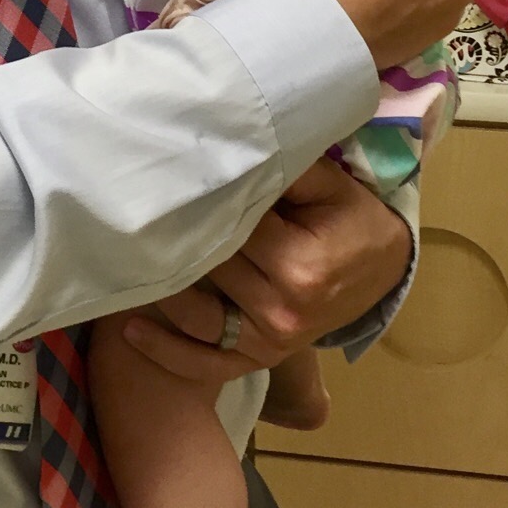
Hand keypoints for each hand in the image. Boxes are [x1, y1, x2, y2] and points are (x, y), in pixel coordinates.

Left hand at [121, 158, 411, 383]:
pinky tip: (130, 332)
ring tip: (121, 262)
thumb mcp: (327, 183)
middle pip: (209, 269)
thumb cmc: (351, 217)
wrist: (386, 267)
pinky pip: (209, 364)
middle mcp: (281, 310)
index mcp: (297, 266)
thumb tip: (230, 143)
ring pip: (198, 315)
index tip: (165, 183)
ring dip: (160, 291)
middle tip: (132, 215)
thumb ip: (282, 167)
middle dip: (177, 241)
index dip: (199, 205)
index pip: (230, 229)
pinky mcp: (262, 357)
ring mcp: (271, 341)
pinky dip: (168, 353)